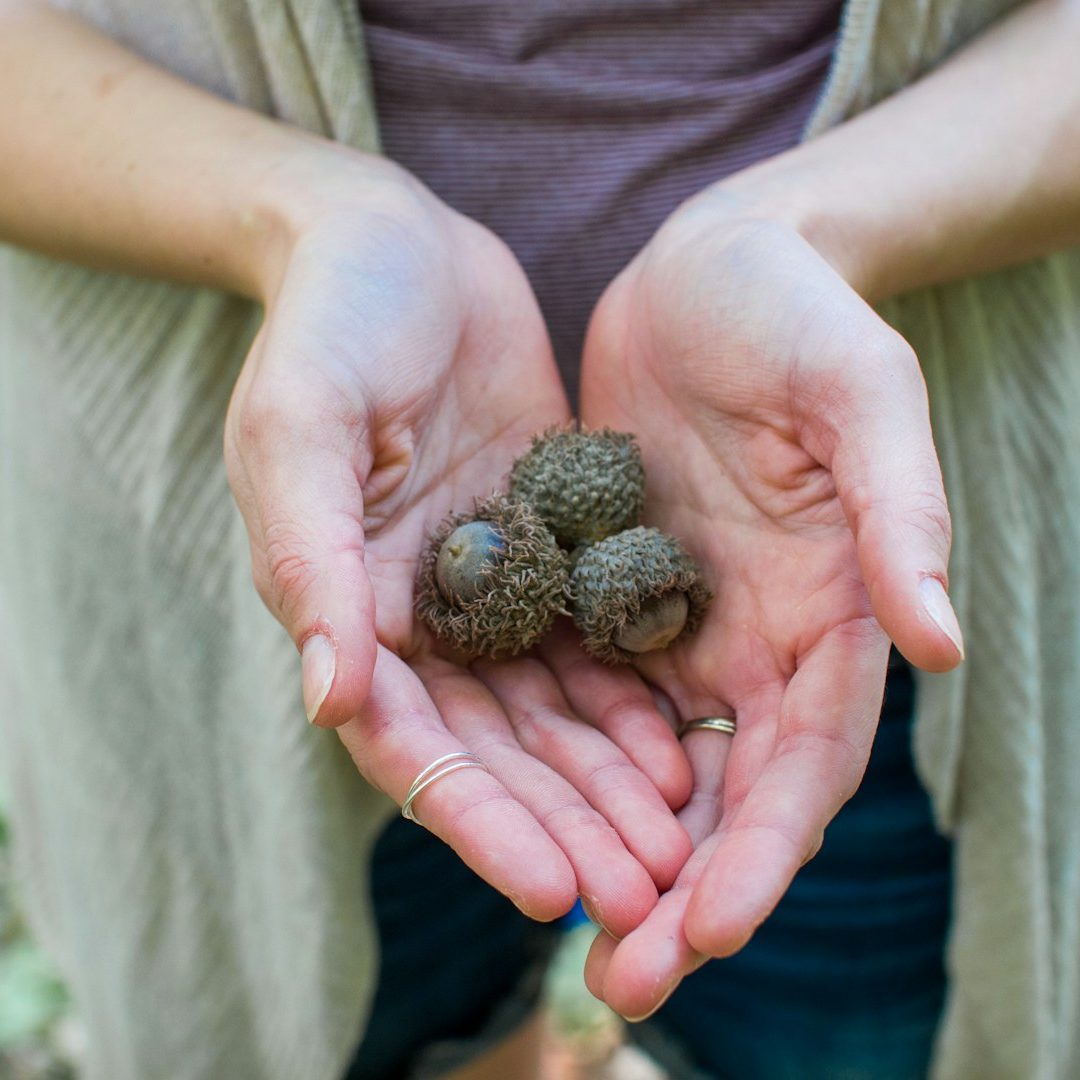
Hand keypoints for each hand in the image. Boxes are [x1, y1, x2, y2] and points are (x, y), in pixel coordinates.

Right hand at [225, 156, 691, 933]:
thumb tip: (329, 697)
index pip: (412, 745)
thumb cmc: (329, 323)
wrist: (396, 245)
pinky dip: (636, 699)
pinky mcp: (548, 548)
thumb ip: (311, 555)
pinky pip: (595, 641)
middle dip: (565, 826)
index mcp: (345, 607)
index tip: (552, 892)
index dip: (480, 821)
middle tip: (644, 898)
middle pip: (495, 752)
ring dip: (611, 785)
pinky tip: (690, 747)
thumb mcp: (302, 422)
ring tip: (684, 848)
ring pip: (553, 714)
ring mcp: (489, 588)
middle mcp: (418, 619)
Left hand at [578, 189, 963, 1015]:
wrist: (708, 265)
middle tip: (625, 981)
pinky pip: (585, 692)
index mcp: (830, 608)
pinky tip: (518, 810)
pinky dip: (564, 762)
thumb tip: (943, 648)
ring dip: (617, 849)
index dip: (764, 849)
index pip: (802, 758)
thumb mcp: (858, 392)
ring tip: (565, 928)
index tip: (710, 930)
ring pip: (651, 763)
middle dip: (684, 888)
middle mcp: (754, 633)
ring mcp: (678, 616)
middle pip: (724, 790)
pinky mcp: (608, 585)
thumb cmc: (796, 312)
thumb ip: (900, 514)